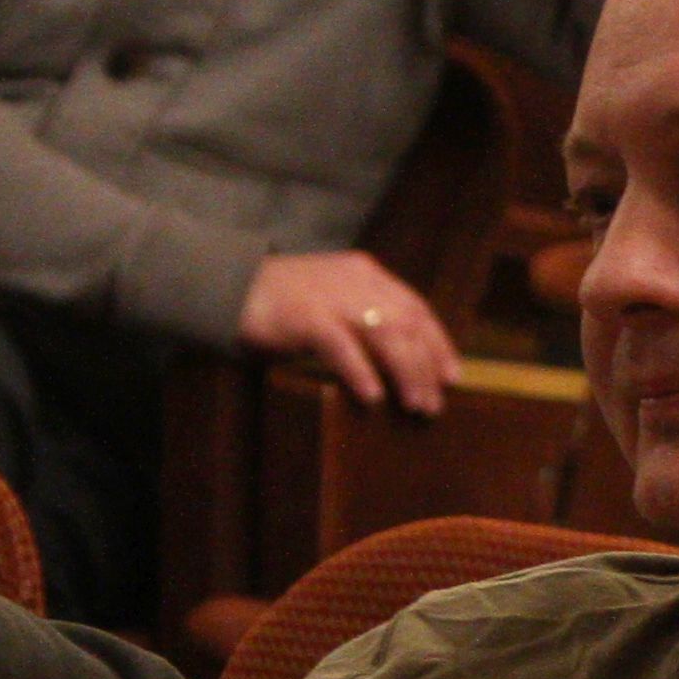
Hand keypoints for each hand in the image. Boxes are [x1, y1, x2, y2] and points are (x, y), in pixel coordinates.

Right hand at [239, 248, 460, 414]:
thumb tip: (399, 361)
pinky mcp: (305, 315)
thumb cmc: (280, 302)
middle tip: (435, 403)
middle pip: (405, 323)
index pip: (415, 307)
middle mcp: (355, 281)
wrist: (227, 284)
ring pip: (384, 333)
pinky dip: (360, 371)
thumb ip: (361, 318)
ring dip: (405, 372)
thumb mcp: (331, 301)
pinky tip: (372, 396)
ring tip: (415, 404)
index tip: (452, 375)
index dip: (437, 342)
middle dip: (425, 365)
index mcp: (365, 274)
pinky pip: (341, 346)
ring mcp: (330, 296)